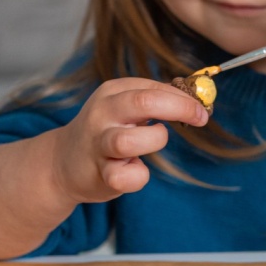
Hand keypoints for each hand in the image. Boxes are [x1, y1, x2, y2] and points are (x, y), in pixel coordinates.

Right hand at [49, 77, 208, 203]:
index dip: (184, 98)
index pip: (153, 88)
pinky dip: (139, 176)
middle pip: (144, 103)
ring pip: (130, 140)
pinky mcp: (99, 174)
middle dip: (180, 109)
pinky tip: (135, 169)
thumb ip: (155, 99)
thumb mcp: (124, 106)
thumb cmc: (105, 131)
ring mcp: (98, 144)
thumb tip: (196, 98)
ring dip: (154, 140)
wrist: (62, 163)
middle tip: (200, 118)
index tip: (202, 109)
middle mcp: (102, 114)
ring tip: (152, 141)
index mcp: (112, 92)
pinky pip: (127, 177)